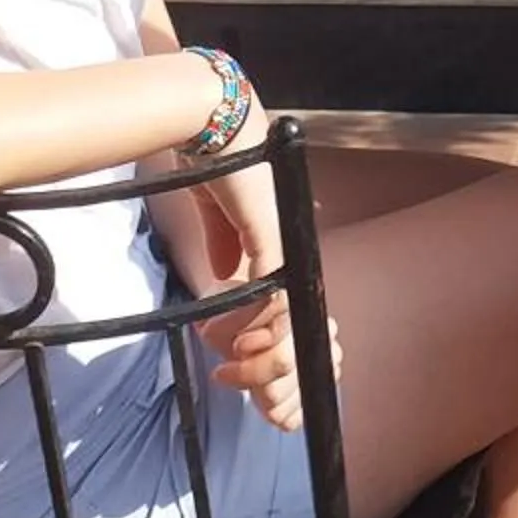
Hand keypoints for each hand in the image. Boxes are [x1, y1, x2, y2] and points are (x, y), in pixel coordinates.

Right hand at [190, 102, 342, 431]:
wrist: (215, 125)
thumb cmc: (219, 165)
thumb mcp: (222, 219)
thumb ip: (227, 248)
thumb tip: (225, 278)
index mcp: (283, 251)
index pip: (296, 317)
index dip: (285, 358)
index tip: (264, 387)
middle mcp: (292, 252)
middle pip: (302, 332)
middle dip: (280, 376)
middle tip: (248, 391)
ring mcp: (285, 246)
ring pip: (288, 323)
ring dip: (261, 359)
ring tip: (232, 371)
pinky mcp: (269, 239)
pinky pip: (269, 295)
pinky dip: (253, 326)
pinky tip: (230, 342)